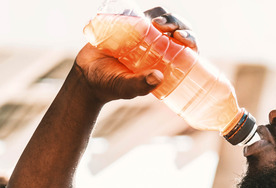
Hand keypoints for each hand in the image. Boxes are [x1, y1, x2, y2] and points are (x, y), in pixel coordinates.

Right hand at [74, 7, 197, 104]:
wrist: (86, 75)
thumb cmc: (109, 85)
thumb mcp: (125, 87)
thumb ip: (139, 85)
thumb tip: (159, 77)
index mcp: (166, 63)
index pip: (187, 48)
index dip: (189, 39)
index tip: (182, 37)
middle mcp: (159, 47)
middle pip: (177, 29)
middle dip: (176, 23)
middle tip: (165, 27)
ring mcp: (145, 34)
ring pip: (162, 18)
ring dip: (164, 16)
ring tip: (156, 23)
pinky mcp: (130, 24)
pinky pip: (141, 13)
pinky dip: (142, 12)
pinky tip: (140, 15)